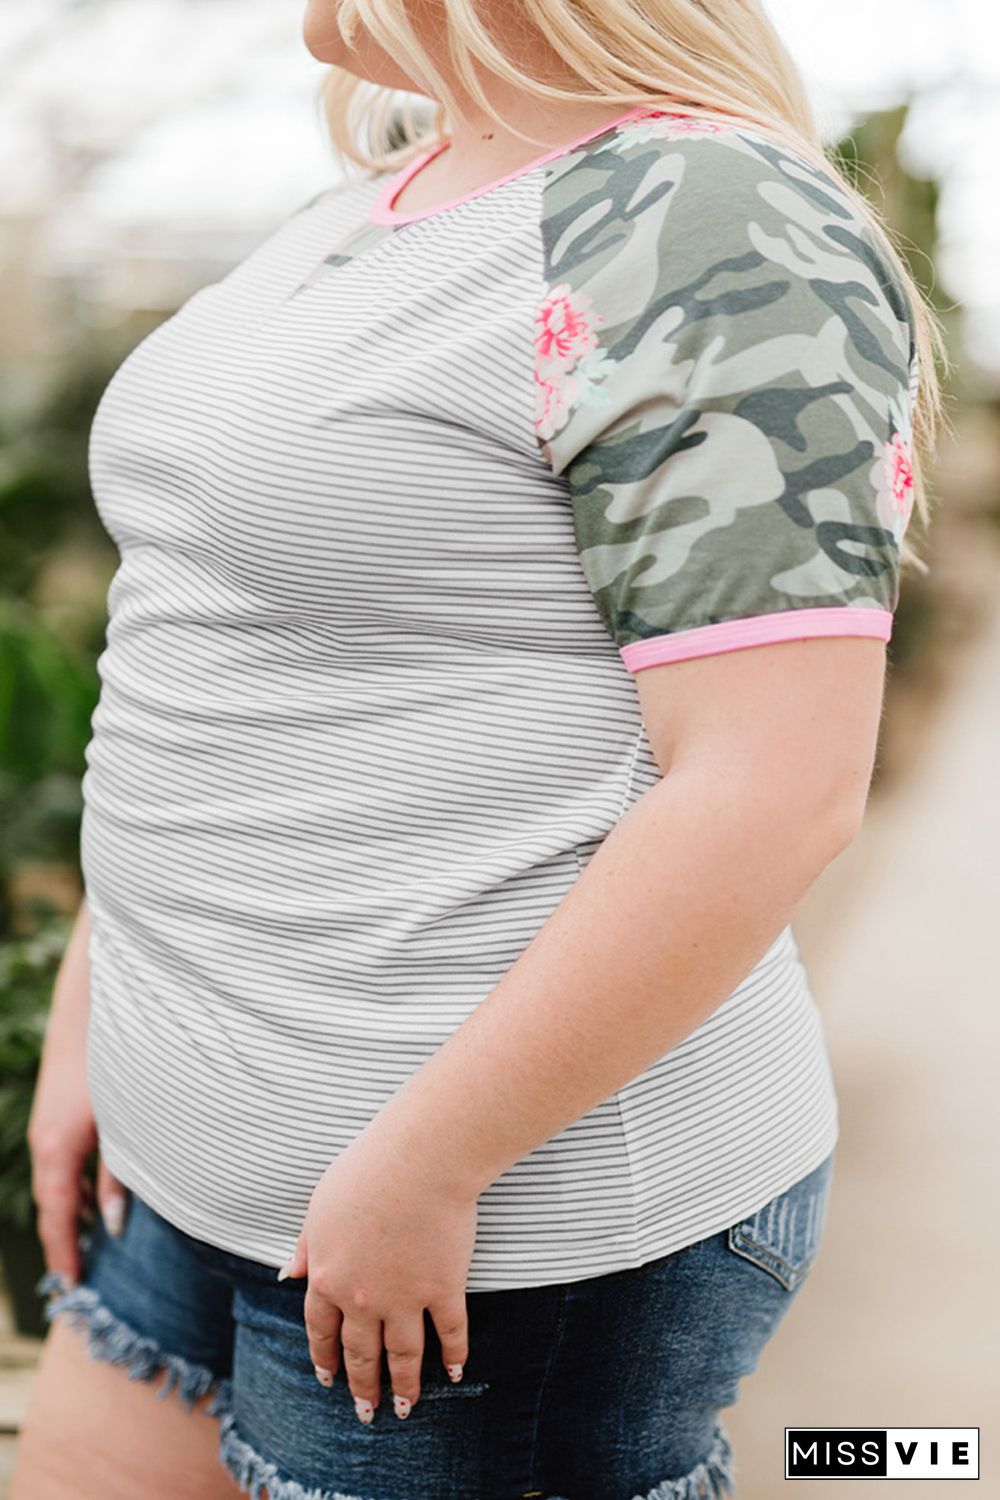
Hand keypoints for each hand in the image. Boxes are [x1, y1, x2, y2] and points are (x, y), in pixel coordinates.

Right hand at [28, 1034, 129, 1284]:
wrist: (92, 1008)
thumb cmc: (116, 1064)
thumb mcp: (122, 1126)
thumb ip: (119, 1176)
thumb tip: (116, 1224)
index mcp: (58, 1150)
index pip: (56, 1218)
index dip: (63, 1255)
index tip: (70, 1288)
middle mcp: (45, 1142)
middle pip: (52, 1206)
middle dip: (64, 1243)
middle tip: (79, 1282)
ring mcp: (47, 1127)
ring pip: (55, 1184)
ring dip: (69, 1216)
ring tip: (90, 1251)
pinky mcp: (56, 1114)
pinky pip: (60, 1165)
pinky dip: (71, 1190)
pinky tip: (93, 1202)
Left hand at [279, 1128, 477, 1422]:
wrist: (418, 1160)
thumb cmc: (365, 1171)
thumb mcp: (319, 1205)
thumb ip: (305, 1246)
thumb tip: (285, 1275)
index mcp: (328, 1276)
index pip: (321, 1330)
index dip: (325, 1358)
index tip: (329, 1380)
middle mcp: (363, 1298)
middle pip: (361, 1352)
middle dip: (362, 1386)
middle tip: (366, 1411)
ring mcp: (405, 1297)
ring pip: (403, 1355)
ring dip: (404, 1385)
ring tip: (406, 1407)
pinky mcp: (444, 1289)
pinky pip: (450, 1333)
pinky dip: (454, 1356)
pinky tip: (456, 1373)